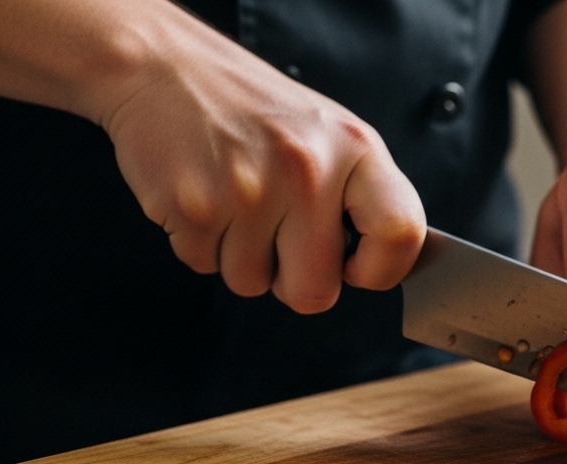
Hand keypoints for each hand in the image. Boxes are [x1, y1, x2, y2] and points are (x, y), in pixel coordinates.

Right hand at [100, 26, 424, 313]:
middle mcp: (307, 169)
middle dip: (295, 280)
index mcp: (355, 147)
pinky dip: (203, 244)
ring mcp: (248, 191)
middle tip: (280, 238)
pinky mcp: (192, 208)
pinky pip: (206, 267)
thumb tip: (380, 263)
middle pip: (317, 292)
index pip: (401, 233)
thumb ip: (362, 196)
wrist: (165, 68)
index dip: (381, 269)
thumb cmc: (254, 109)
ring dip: (243, 258)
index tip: (357, 267)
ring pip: (253, 285)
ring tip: (237, 203)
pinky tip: (207, 198)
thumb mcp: (331, 133)